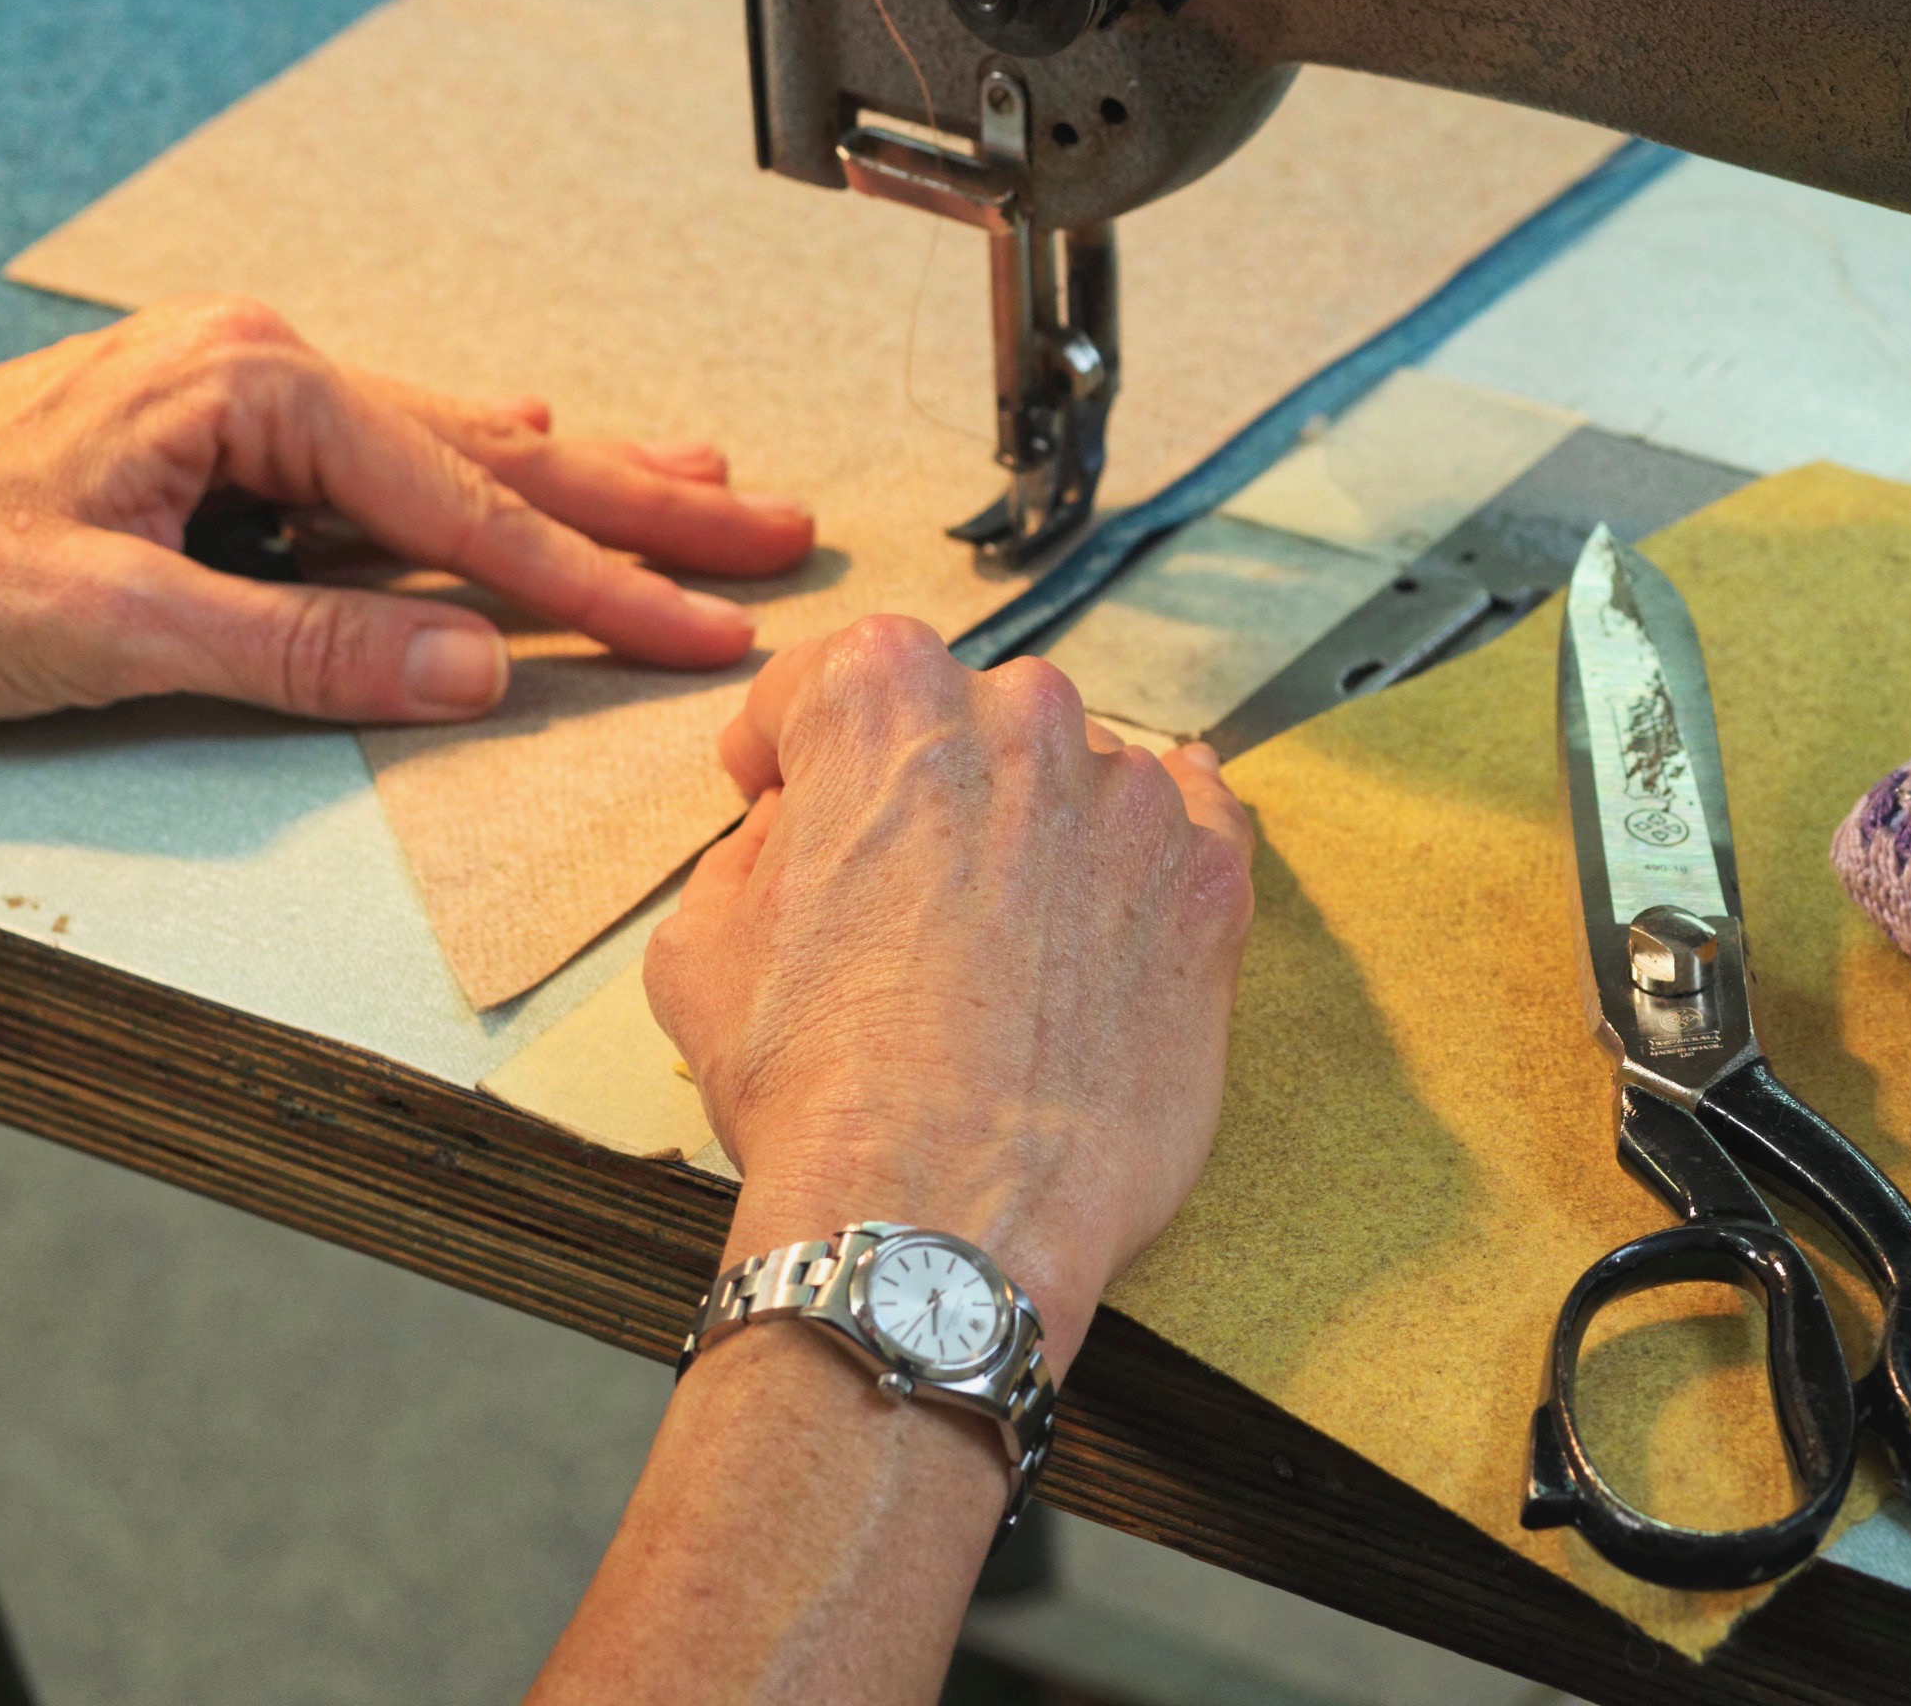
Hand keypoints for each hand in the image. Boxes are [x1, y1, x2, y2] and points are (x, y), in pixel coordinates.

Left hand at [0, 297, 813, 726]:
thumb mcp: (100, 620)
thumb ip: (302, 645)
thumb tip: (473, 669)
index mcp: (254, 384)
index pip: (471, 509)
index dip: (603, 586)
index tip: (709, 630)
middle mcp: (267, 366)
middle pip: (503, 451)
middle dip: (649, 503)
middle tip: (775, 529)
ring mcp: (248, 391)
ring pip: (463, 444)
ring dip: (591, 476)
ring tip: (707, 479)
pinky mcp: (225, 436)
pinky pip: (398, 454)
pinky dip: (492, 468)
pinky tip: (546, 442)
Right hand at [645, 617, 1254, 1369]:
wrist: (939, 1224)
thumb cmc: (818, 1087)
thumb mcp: (700, 945)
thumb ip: (752, 846)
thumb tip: (795, 831)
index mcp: (883, 697)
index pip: (823, 686)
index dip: (788, 750)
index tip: (785, 796)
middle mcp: (1020, 715)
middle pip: (958, 727)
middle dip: (922, 792)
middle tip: (895, 897)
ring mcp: (1130, 793)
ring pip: (1071, 779)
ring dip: (1034, 832)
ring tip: (1002, 952)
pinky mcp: (1210, 879)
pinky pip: (1193, 821)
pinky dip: (1153, 848)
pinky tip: (1119, 895)